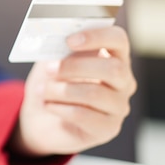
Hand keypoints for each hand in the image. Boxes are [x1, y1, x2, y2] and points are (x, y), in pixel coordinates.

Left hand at [11, 26, 136, 156]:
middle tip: (50, 68)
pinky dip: (59, 108)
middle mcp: (123, 82)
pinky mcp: (107, 128)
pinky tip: (47, 105)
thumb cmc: (52, 85)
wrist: (42, 120)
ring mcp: (118, 107)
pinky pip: (83, 115)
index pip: (118, 40)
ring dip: (60, 90)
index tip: (70, 40)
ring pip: (93, 93)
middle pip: (112, 68)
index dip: (97, 36)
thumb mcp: (52, 62)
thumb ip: (57, 50)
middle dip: (75, 67)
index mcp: (113, 57)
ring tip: (41, 90)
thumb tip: (54, 41)